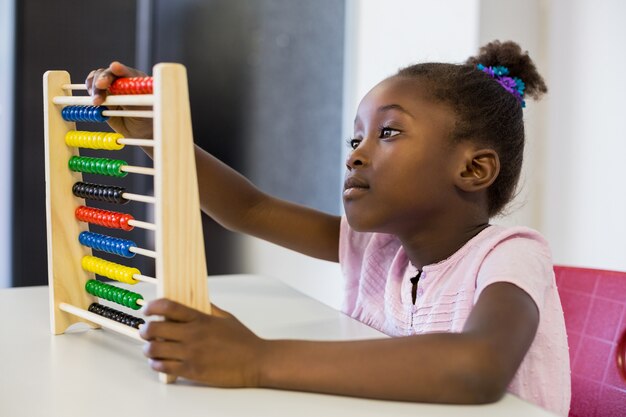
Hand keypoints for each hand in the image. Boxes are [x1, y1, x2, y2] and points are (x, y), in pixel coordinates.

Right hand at [85, 61, 152, 138]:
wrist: (141, 130)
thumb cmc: (149, 116)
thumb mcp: (146, 107)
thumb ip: (138, 98)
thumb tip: (133, 92)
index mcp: (135, 79)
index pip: (126, 71)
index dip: (120, 69)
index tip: (115, 68)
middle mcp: (121, 80)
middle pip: (107, 73)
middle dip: (102, 78)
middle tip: (100, 86)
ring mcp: (110, 88)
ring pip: (96, 79)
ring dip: (94, 88)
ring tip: (96, 101)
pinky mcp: (101, 96)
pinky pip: (92, 90)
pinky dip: (90, 93)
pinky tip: (92, 101)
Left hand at [139, 299, 264, 386]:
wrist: (256, 362)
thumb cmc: (244, 341)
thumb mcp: (226, 318)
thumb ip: (209, 308)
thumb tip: (198, 301)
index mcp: (201, 319)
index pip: (169, 307)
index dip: (153, 306)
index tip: (147, 308)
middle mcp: (192, 335)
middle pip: (155, 329)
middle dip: (145, 329)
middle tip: (145, 330)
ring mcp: (190, 354)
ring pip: (155, 350)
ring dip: (148, 348)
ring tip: (151, 347)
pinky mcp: (191, 371)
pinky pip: (164, 367)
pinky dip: (156, 364)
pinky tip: (159, 362)